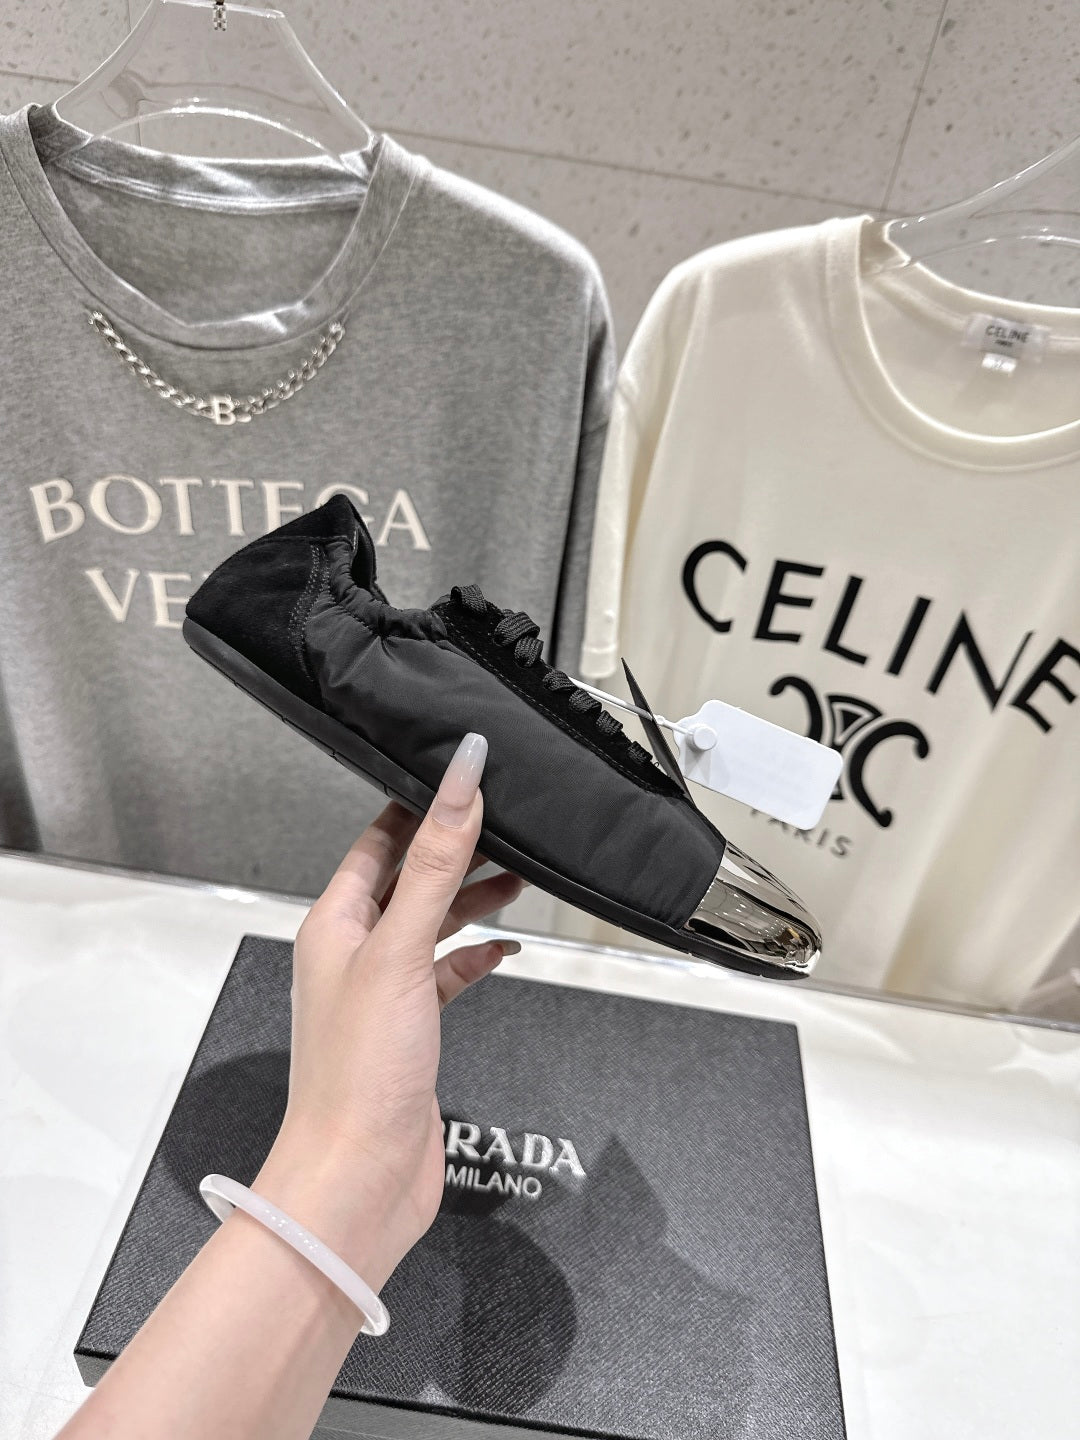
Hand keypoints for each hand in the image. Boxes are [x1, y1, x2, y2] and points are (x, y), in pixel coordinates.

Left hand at [252, 733, 522, 1294]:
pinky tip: (505, 950)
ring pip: (433, 926)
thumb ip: (437, 863)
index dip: (420, 806)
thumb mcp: (401, 950)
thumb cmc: (359, 1072)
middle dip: (457, 851)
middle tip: (509, 821)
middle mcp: (353, 953)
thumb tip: (461, 779)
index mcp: (334, 924)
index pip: (378, 843)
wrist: (359, 1178)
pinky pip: (447, 976)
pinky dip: (477, 958)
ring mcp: (383, 993)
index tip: (465, 776)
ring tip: (522, 876)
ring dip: (473, 901)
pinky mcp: (412, 1031)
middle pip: (410, 881)